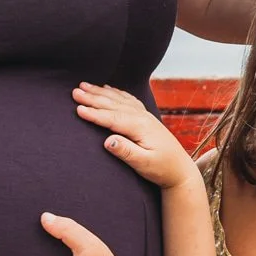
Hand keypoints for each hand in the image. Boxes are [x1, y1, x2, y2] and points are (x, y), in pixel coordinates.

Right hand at [72, 82, 197, 192]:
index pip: (113, 118)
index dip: (94, 114)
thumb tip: (107, 141)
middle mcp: (142, 117)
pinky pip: (127, 100)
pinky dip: (115, 93)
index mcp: (140, 127)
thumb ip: (126, 152)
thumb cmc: (162, 169)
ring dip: (100, 93)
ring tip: (84, 86)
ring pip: (119, 100)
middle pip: (113, 105)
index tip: (78, 109)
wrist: (180, 170)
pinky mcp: (146, 118)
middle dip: (93, 98)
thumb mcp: (144, 165)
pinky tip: (107, 88)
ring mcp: (145, 116)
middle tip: (74, 91)